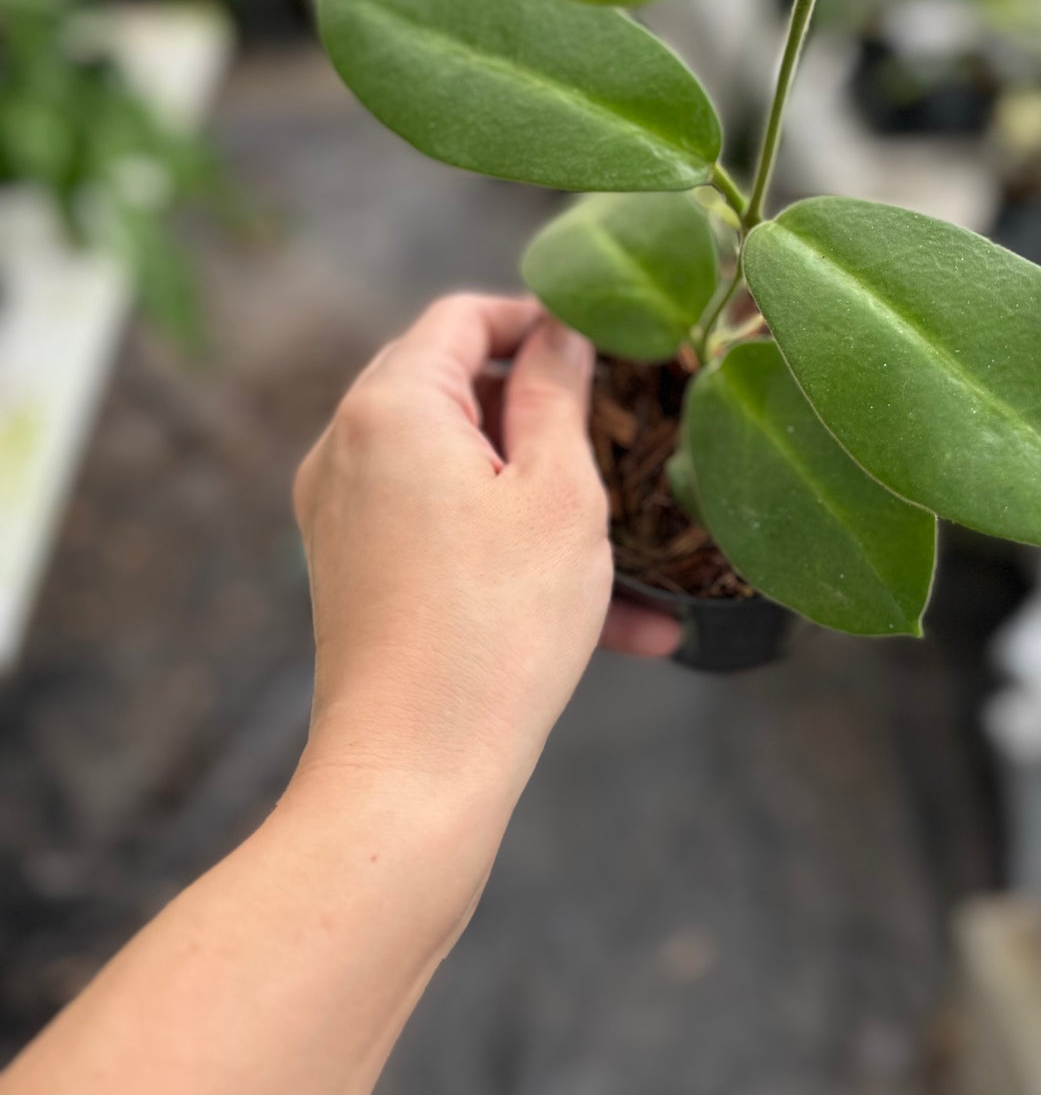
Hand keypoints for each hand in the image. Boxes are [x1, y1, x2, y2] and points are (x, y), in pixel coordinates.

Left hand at [291, 294, 678, 814]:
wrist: (412, 777)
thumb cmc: (497, 629)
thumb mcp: (558, 495)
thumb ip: (558, 394)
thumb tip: (560, 332)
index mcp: (392, 407)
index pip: (462, 317)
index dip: (537, 317)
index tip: (607, 344)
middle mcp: (349, 448)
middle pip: (454, 384)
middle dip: (544, 407)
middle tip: (623, 431)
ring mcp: (343, 513)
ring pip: (459, 467)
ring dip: (546, 495)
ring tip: (642, 549)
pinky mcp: (355, 572)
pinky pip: (444, 531)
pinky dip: (514, 551)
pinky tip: (622, 625)